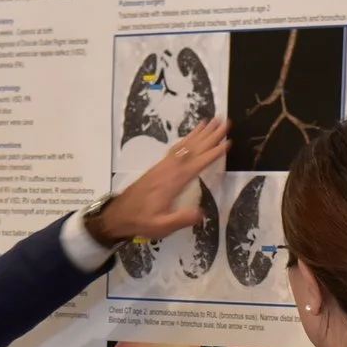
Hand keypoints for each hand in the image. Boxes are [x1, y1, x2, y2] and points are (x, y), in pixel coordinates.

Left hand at [86, 117, 230, 245]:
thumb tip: (202, 212)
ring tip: (214, 121)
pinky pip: (176, 148)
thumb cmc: (142, 220)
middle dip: (211, 136)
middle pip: (193, 148)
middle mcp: (169, 169)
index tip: (227, 142)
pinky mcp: (159, 166)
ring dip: (200, 133)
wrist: (119, 214)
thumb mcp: (161, 225)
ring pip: (185, 145)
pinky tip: (193, 134)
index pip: (197, 164)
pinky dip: (187, 138)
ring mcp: (164, 165)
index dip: (213, 154)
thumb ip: (181, 219)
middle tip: (225, 122)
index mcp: (173, 182)